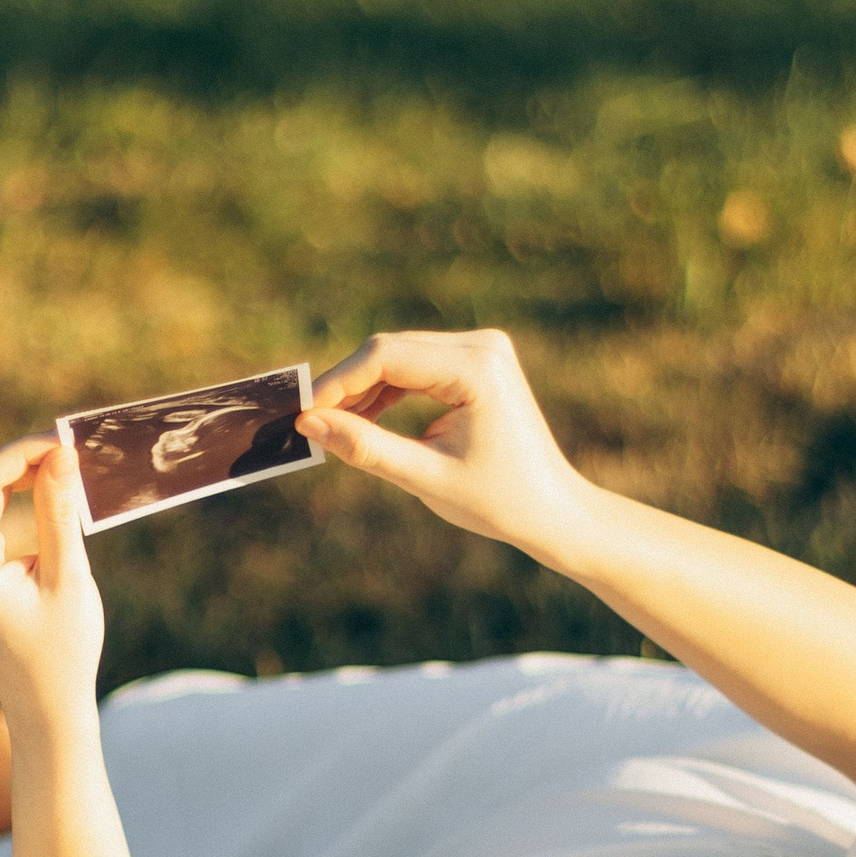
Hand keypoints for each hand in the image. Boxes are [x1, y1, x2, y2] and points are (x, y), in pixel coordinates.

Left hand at [0, 434, 103, 733]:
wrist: (43, 704)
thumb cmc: (63, 650)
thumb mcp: (68, 578)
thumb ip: (58, 512)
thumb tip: (60, 454)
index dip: (21, 452)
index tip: (65, 443)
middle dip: (7, 458)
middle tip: (59, 453)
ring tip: (48, 469)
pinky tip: (32, 492)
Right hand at [300, 329, 591, 558]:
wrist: (553, 510)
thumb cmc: (498, 501)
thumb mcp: (425, 478)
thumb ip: (366, 448)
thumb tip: (309, 424)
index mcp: (477, 368)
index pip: (386, 357)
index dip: (338, 382)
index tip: (303, 414)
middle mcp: (482, 345)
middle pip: (390, 350)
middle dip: (346, 385)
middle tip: (308, 422)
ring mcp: (483, 349)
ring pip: (399, 355)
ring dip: (363, 388)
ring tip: (332, 427)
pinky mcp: (478, 361)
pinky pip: (417, 367)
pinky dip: (387, 391)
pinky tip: (363, 420)